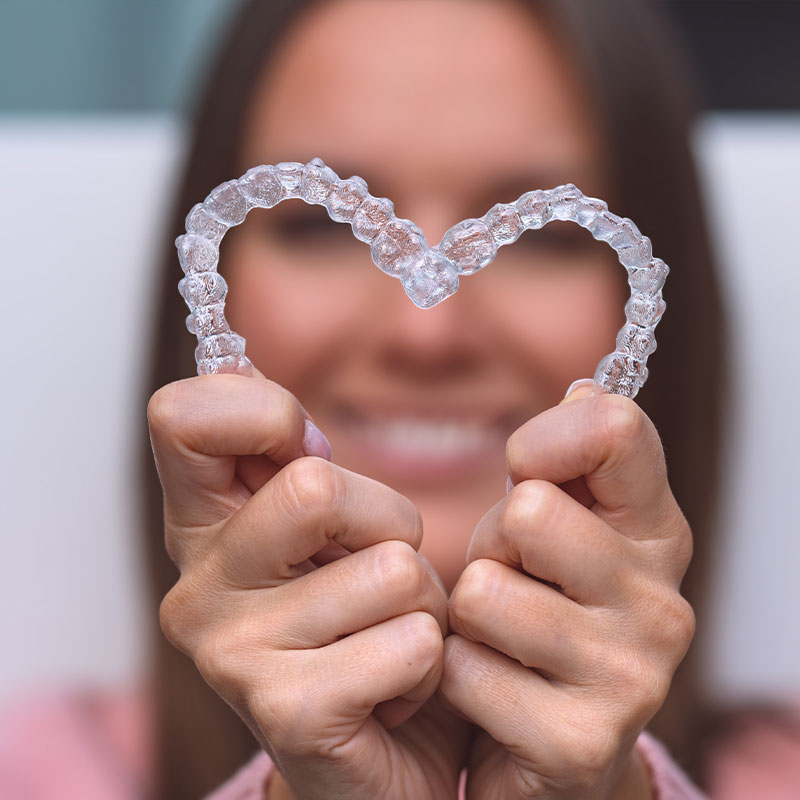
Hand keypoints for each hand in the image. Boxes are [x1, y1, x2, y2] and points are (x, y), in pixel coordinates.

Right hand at [148, 372, 468, 799]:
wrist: (389, 761)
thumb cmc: (367, 626)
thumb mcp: (333, 531)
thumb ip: (297, 460)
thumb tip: (256, 388)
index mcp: (204, 527)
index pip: (180, 416)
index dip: (264, 412)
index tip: (307, 453)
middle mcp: (198, 587)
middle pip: (317, 485)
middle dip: (388, 523)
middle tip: (379, 574)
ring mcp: (232, 655)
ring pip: (390, 568)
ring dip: (423, 601)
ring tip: (391, 638)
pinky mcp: (286, 712)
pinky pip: (411, 641)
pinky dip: (431, 661)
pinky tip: (397, 691)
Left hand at [440, 389, 694, 798]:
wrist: (546, 748)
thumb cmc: (540, 615)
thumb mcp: (557, 529)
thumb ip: (573, 462)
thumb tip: (586, 388)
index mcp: (656, 534)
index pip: (614, 429)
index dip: (543, 441)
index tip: (526, 474)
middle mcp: (661, 602)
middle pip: (528, 511)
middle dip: (492, 545)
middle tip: (511, 582)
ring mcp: (630, 676)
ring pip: (483, 591)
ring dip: (467, 615)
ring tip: (500, 639)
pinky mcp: (578, 742)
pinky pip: (463, 669)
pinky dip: (454, 677)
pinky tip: (492, 693)